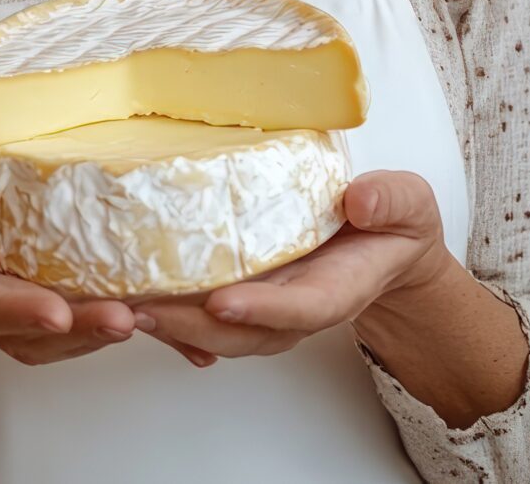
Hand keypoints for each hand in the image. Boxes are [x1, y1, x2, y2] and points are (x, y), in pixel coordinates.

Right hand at [0, 168, 138, 364]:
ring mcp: (13, 317)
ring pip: (62, 339)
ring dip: (107, 332)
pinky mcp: (43, 307)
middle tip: (125, 318)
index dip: (15, 311)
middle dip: (80, 330)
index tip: (53, 313)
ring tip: (153, 317)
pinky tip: (163, 316)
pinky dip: (122, 326)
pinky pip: (82, 323)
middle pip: (31, 334)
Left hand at [133, 171, 448, 366]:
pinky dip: (167, 312)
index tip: (224, 302)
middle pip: (245, 332)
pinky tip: (128, 300)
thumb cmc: (392, 225)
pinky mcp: (244, 292)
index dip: (264, 309)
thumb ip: (390, 201)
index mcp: (339, 287)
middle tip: (144, 310)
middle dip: (194, 326)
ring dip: (170, 323)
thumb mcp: (407, 204)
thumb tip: (360, 198)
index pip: (303, 307)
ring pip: (216, 329)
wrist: (384, 247)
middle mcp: (296, 306)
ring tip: (121, 307)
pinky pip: (203, 313)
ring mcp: (267, 305)